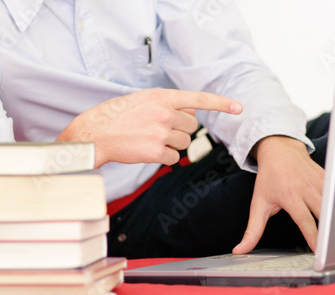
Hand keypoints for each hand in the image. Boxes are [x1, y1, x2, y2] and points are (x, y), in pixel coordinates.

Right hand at [58, 89, 241, 166]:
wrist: (95, 134)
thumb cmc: (117, 117)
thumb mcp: (142, 100)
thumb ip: (167, 104)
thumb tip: (191, 113)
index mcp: (161, 97)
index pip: (197, 99)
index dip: (220, 103)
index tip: (239, 107)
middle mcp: (164, 113)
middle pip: (191, 126)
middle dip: (179, 130)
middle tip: (157, 130)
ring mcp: (160, 132)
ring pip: (184, 143)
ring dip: (171, 145)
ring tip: (148, 139)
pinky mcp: (156, 152)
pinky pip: (174, 158)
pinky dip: (164, 158)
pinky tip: (147, 151)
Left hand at [233, 136, 323, 253]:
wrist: (279, 149)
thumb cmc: (269, 178)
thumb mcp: (258, 204)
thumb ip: (252, 230)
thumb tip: (240, 250)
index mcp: (290, 195)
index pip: (305, 220)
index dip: (314, 237)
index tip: (319, 251)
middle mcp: (306, 188)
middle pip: (324, 213)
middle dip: (330, 230)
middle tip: (334, 248)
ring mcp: (319, 181)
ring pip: (334, 203)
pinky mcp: (327, 177)